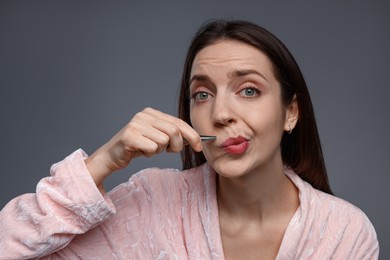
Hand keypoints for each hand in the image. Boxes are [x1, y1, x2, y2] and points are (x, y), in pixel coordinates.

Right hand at [85, 107, 201, 192]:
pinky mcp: (129, 136)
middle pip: (174, 131)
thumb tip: (195, 139)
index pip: (178, 122)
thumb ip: (173, 135)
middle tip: (169, 151)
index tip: (199, 146)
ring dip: (159, 150)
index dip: (192, 135)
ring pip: (164, 141)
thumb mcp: (158, 138)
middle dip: (177, 145)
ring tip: (148, 149)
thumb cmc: (137, 147)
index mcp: (152, 113)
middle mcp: (144, 115)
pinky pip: (152, 148)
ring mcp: (135, 124)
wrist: (113, 155)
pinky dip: (149, 153)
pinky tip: (140, 151)